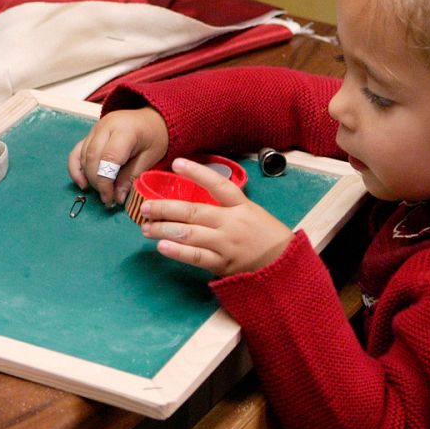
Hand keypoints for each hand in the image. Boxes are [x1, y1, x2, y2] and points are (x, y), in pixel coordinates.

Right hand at [67, 107, 168, 207]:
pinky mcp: (90, 134)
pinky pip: (76, 151)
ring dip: (88, 177)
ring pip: (83, 155)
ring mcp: (95, 129)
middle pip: (92, 157)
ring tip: (101, 192)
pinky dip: (76, 168)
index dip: (105, 182)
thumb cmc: (154, 138)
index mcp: (125, 131)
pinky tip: (82, 183)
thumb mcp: (150, 158)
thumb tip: (117, 198)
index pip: (108, 158)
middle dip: (96, 182)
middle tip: (106, 198)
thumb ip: (131, 176)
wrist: (150, 119)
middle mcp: (106, 127)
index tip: (110, 199)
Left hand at [138, 158, 292, 276]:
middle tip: (145, 206)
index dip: (197, 172)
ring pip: (190, 234)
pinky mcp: (223, 265)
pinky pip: (196, 257)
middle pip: (194, 211)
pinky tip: (162, 247)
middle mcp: (232, 223)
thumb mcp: (251, 212)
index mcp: (241, 206)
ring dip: (164, 230)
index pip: (218, 184)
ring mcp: (226, 244)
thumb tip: (194, 196)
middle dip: (165, 208)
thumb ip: (226, 205)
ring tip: (146, 228)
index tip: (176, 162)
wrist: (284, 266)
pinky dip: (177, 252)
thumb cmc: (264, 236)